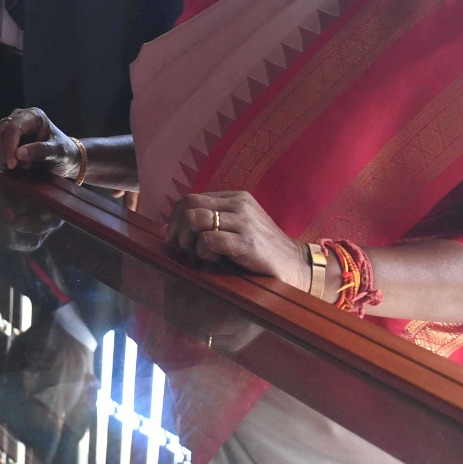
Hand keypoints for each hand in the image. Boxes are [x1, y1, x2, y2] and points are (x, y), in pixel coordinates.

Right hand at [0, 107, 82, 180]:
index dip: (9, 146)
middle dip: (7, 153)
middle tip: (25, 166)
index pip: (13, 127)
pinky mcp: (4, 137)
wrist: (64, 158)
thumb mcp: (57, 152)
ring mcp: (9, 126)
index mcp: (33, 116)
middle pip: (0, 133)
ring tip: (23, 164)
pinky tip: (15, 163)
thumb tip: (18, 154)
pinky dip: (0, 158)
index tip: (12, 164)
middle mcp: (19, 117)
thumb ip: (40, 151)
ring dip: (4, 156)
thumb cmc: (63, 152)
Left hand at [167, 191, 309, 289]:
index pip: (189, 199)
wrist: (297, 265)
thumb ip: (205, 225)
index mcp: (235, 198)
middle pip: (188, 205)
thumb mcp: (233, 230)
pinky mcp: (247, 242)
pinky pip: (209, 240)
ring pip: (195, 219)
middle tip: (183, 248)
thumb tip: (165, 229)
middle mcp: (239, 204)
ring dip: (188, 241)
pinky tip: (214, 260)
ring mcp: (244, 222)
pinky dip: (203, 252)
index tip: (176, 238)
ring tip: (198, 254)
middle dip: (177, 228)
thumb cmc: (260, 250)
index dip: (175, 219)